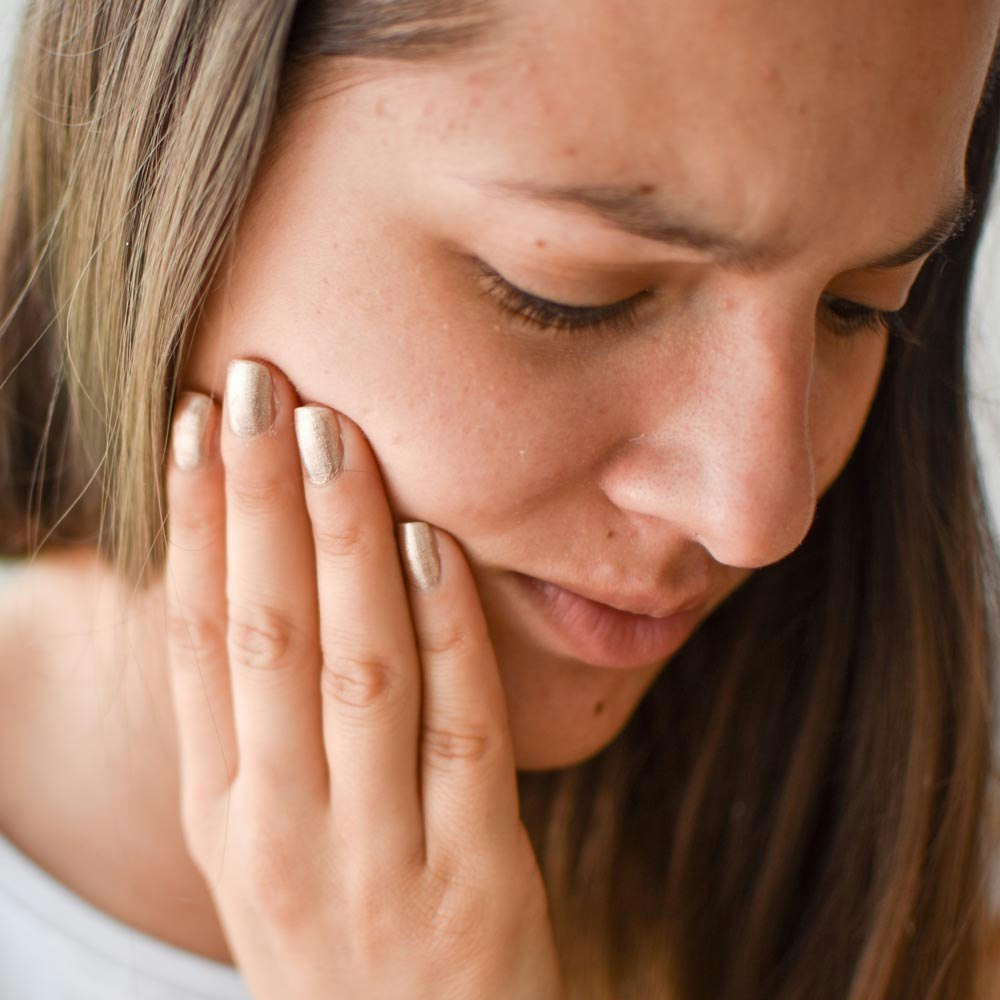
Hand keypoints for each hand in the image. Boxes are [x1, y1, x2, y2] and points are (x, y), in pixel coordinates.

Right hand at [163, 359, 564, 999]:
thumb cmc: (347, 930)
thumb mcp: (273, 843)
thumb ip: (265, 729)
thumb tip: (262, 573)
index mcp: (222, 813)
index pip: (195, 639)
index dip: (190, 522)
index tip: (196, 422)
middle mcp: (280, 831)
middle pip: (261, 632)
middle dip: (256, 499)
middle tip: (260, 386)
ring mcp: (374, 859)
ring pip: (351, 667)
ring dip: (342, 541)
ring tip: (335, 434)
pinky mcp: (473, 881)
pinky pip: (457, 729)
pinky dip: (443, 630)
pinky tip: (431, 543)